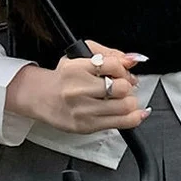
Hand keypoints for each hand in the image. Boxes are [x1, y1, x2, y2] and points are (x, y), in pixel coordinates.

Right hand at [5, 39, 150, 133]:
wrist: (42, 98)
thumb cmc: (65, 78)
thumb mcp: (82, 57)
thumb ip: (110, 54)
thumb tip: (133, 59)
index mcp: (76, 68)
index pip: (113, 65)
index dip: (124, 68)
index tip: (123, 72)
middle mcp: (78, 90)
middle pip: (121, 88)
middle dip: (127, 86)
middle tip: (122, 87)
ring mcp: (82, 110)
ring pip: (124, 106)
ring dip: (130, 101)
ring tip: (123, 99)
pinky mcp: (86, 126)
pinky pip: (122, 123)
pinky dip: (135, 117)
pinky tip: (138, 112)